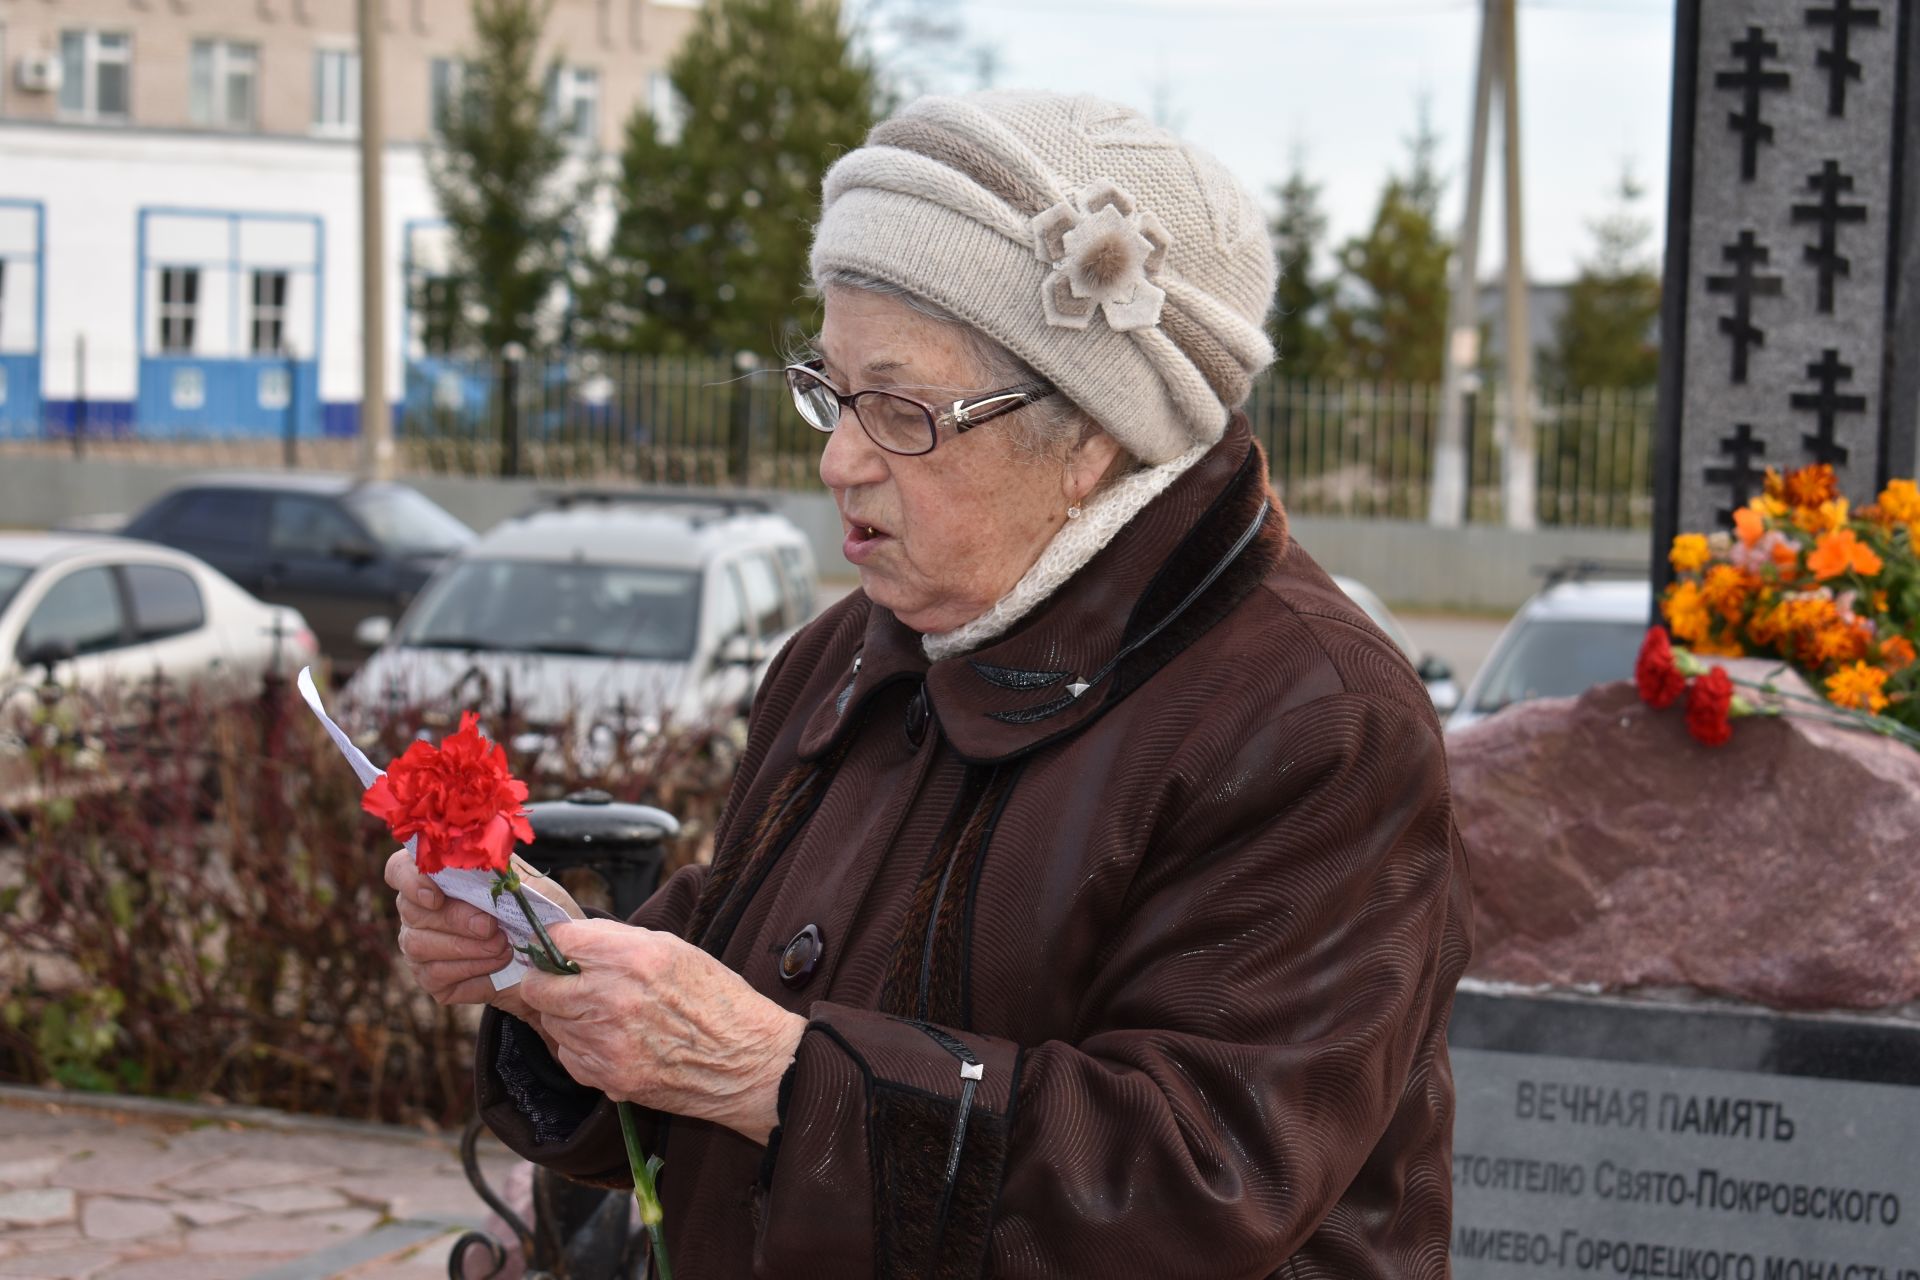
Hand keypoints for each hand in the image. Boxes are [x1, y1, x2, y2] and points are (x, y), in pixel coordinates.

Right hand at [383, 848, 579, 1022]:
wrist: (549, 959)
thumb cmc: (535, 913)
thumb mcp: (530, 886)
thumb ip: (506, 871)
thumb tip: (486, 858)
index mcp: (438, 878)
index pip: (399, 869)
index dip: (410, 880)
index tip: (436, 896)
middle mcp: (419, 911)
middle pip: (412, 910)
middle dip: (455, 919)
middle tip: (491, 927)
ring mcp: (420, 946)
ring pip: (420, 945)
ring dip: (468, 947)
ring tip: (503, 946)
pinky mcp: (431, 979)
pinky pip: (435, 975)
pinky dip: (472, 970)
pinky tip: (498, 966)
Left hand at [516, 918, 807, 1145]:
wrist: (747, 1062)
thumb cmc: (717, 1000)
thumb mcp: (674, 949)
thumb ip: (618, 942)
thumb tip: (573, 940)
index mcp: (632, 958)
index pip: (558, 941)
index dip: (556, 944)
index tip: (561, 950)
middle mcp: (611, 998)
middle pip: (538, 986)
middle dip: (548, 981)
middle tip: (567, 983)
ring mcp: (605, 1042)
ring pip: (549, 1023)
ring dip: (566, 1016)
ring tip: (602, 1014)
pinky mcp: (606, 1076)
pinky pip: (568, 1055)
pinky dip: (581, 1047)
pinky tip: (612, 1041)